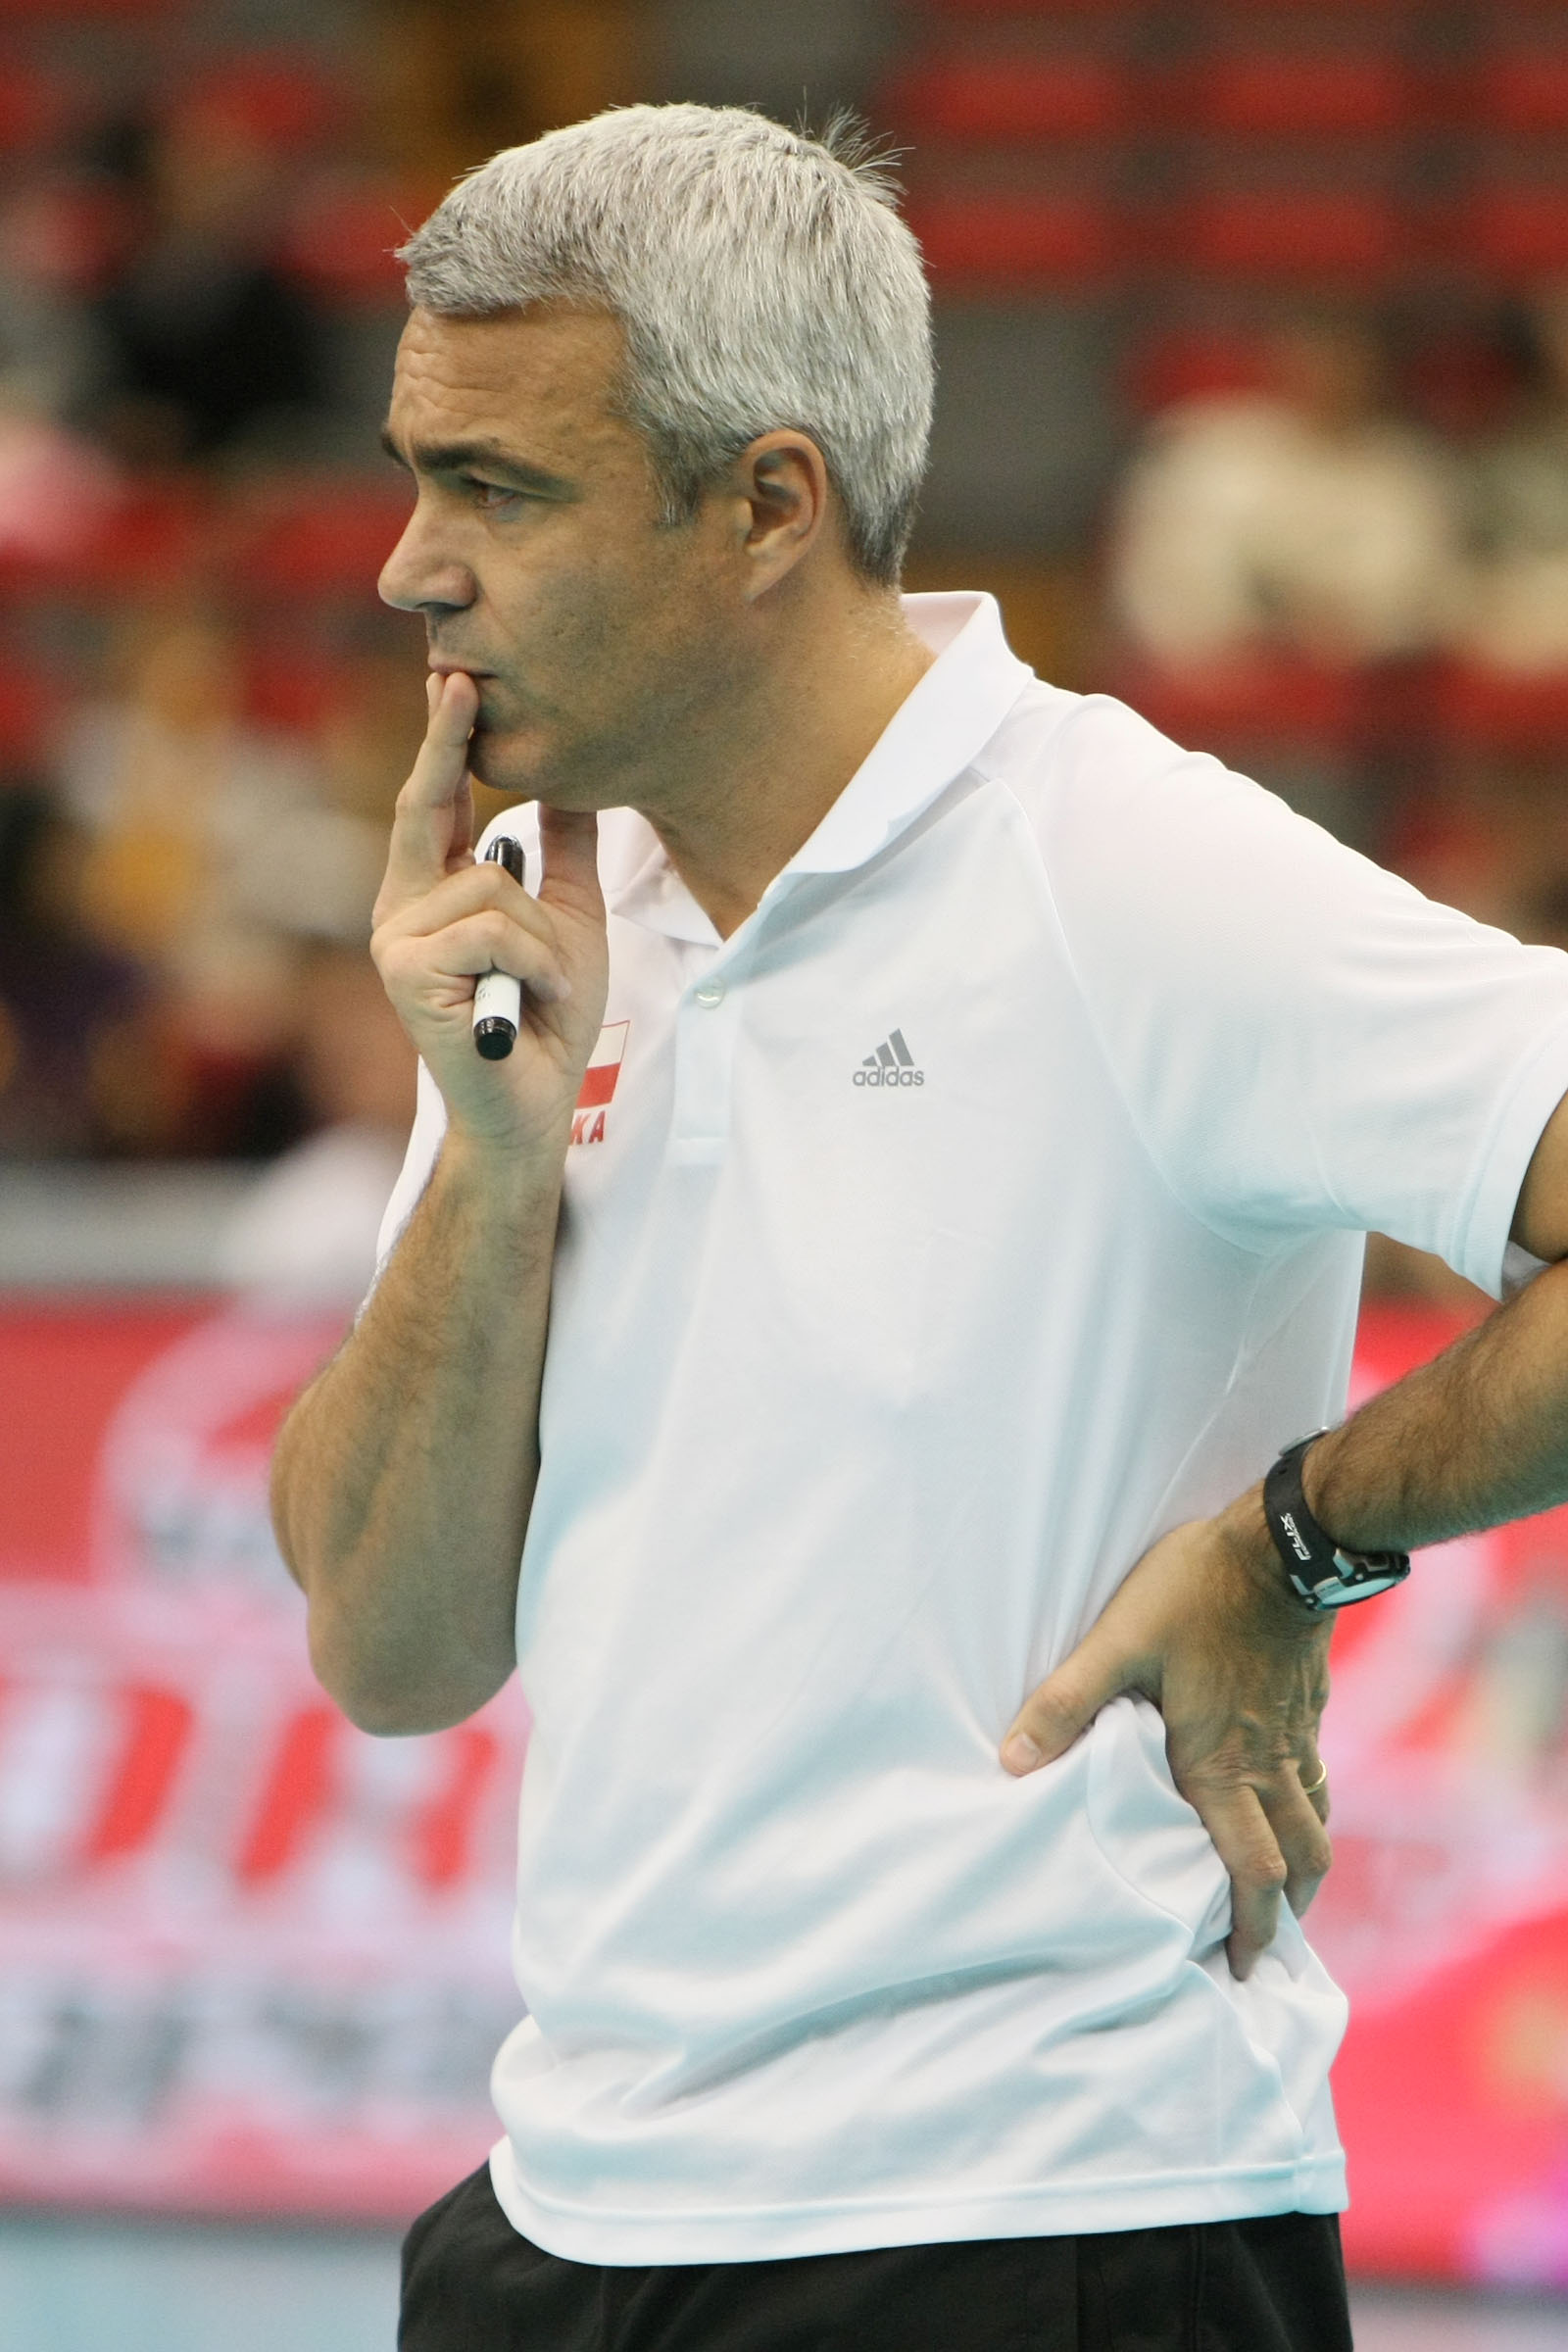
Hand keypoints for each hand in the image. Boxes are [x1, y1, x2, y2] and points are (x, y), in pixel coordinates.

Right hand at [371, 672, 608, 1154]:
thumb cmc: (549, 1016)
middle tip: (457, 677)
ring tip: (542, 984)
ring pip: (491, 885)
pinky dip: (533, 962)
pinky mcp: (406, 972)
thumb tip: (575, 777)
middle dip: (443, 743)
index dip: (443, 742)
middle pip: (426, 807)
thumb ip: (565, 852)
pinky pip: (491, 928)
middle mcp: (402, 909)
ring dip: (543, 936)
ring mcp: (397, 941)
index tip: (453, 681)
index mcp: (435, 892)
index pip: (437, 803)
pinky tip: (528, 999)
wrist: (536, 1102)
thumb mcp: (570, 919)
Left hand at [999, 1492, 1333, 1979]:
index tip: (1240, 1969)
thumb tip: (1013, 1763)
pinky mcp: (1308, 1707)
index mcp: (1222, 1765)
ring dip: (1302, 1871)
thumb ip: (1066, 1703)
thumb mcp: (1116, 1642)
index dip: (1251, 1927)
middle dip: (1285, 1917)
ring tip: (1285, 1900)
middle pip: (1296, 1863)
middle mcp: (1268, 1764)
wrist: (1285, 1545)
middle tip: (1264, 1955)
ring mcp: (1296, 1736)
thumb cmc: (1194, 1592)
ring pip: (1315, 1826)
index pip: (1249, 1871)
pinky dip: (1309, 1815)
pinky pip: (1318, 1781)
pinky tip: (1291, 1810)